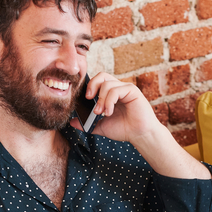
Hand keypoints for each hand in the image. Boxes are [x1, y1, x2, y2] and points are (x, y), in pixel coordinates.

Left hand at [71, 72, 210, 179]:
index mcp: (110, 94)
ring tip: (101, 113)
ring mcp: (125, 89)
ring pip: (107, 83)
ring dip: (101, 99)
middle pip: (102, 75)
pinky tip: (109, 112)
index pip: (97, 81)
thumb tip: (71, 122)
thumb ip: (87, 123)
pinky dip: (109, 101)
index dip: (89, 86)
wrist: (139, 136)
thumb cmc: (124, 130)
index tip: (83, 99)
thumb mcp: (100, 126)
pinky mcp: (132, 91)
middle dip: (92, 86)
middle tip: (88, 99)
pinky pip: (116, 90)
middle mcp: (118, 88)